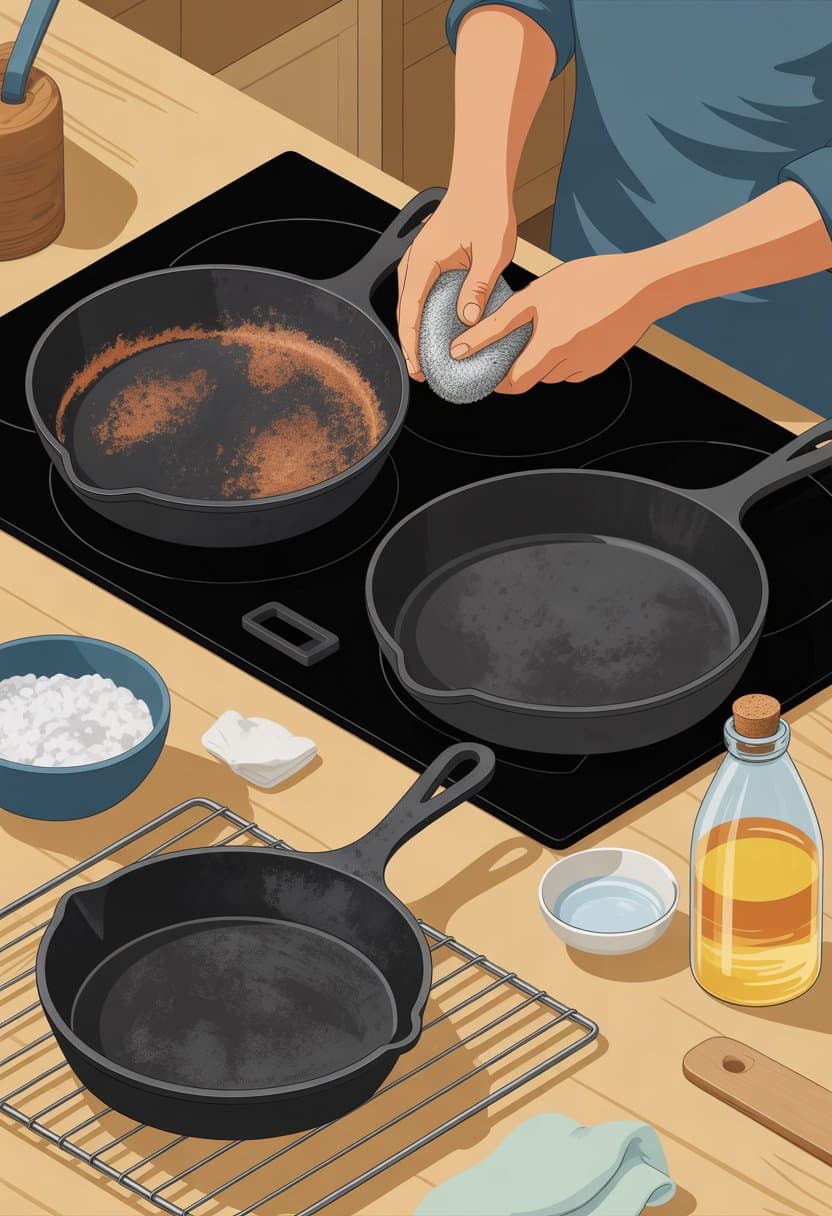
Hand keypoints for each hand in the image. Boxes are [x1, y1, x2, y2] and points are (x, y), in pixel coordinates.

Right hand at [397, 189, 516, 380]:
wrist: (483, 179)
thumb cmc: (487, 209)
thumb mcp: (491, 252)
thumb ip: (479, 287)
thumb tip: (467, 320)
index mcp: (424, 262)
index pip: (410, 314)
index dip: (412, 346)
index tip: (417, 369)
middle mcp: (414, 262)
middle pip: (404, 313)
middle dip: (410, 346)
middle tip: (421, 373)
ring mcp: (419, 260)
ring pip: (409, 305)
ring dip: (415, 332)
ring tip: (426, 357)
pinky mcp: (429, 259)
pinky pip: (420, 295)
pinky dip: (423, 316)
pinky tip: (436, 330)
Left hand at [450, 252, 656, 392]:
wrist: (642, 286)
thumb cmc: (589, 280)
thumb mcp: (536, 295)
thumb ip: (497, 325)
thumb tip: (461, 347)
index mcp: (550, 347)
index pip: (514, 384)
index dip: (498, 382)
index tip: (488, 371)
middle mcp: (569, 365)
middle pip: (532, 377)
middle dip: (520, 364)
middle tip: (516, 340)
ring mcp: (587, 367)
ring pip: (552, 374)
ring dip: (542, 360)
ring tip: (548, 326)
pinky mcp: (600, 365)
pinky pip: (572, 370)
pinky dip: (563, 358)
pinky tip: (570, 331)